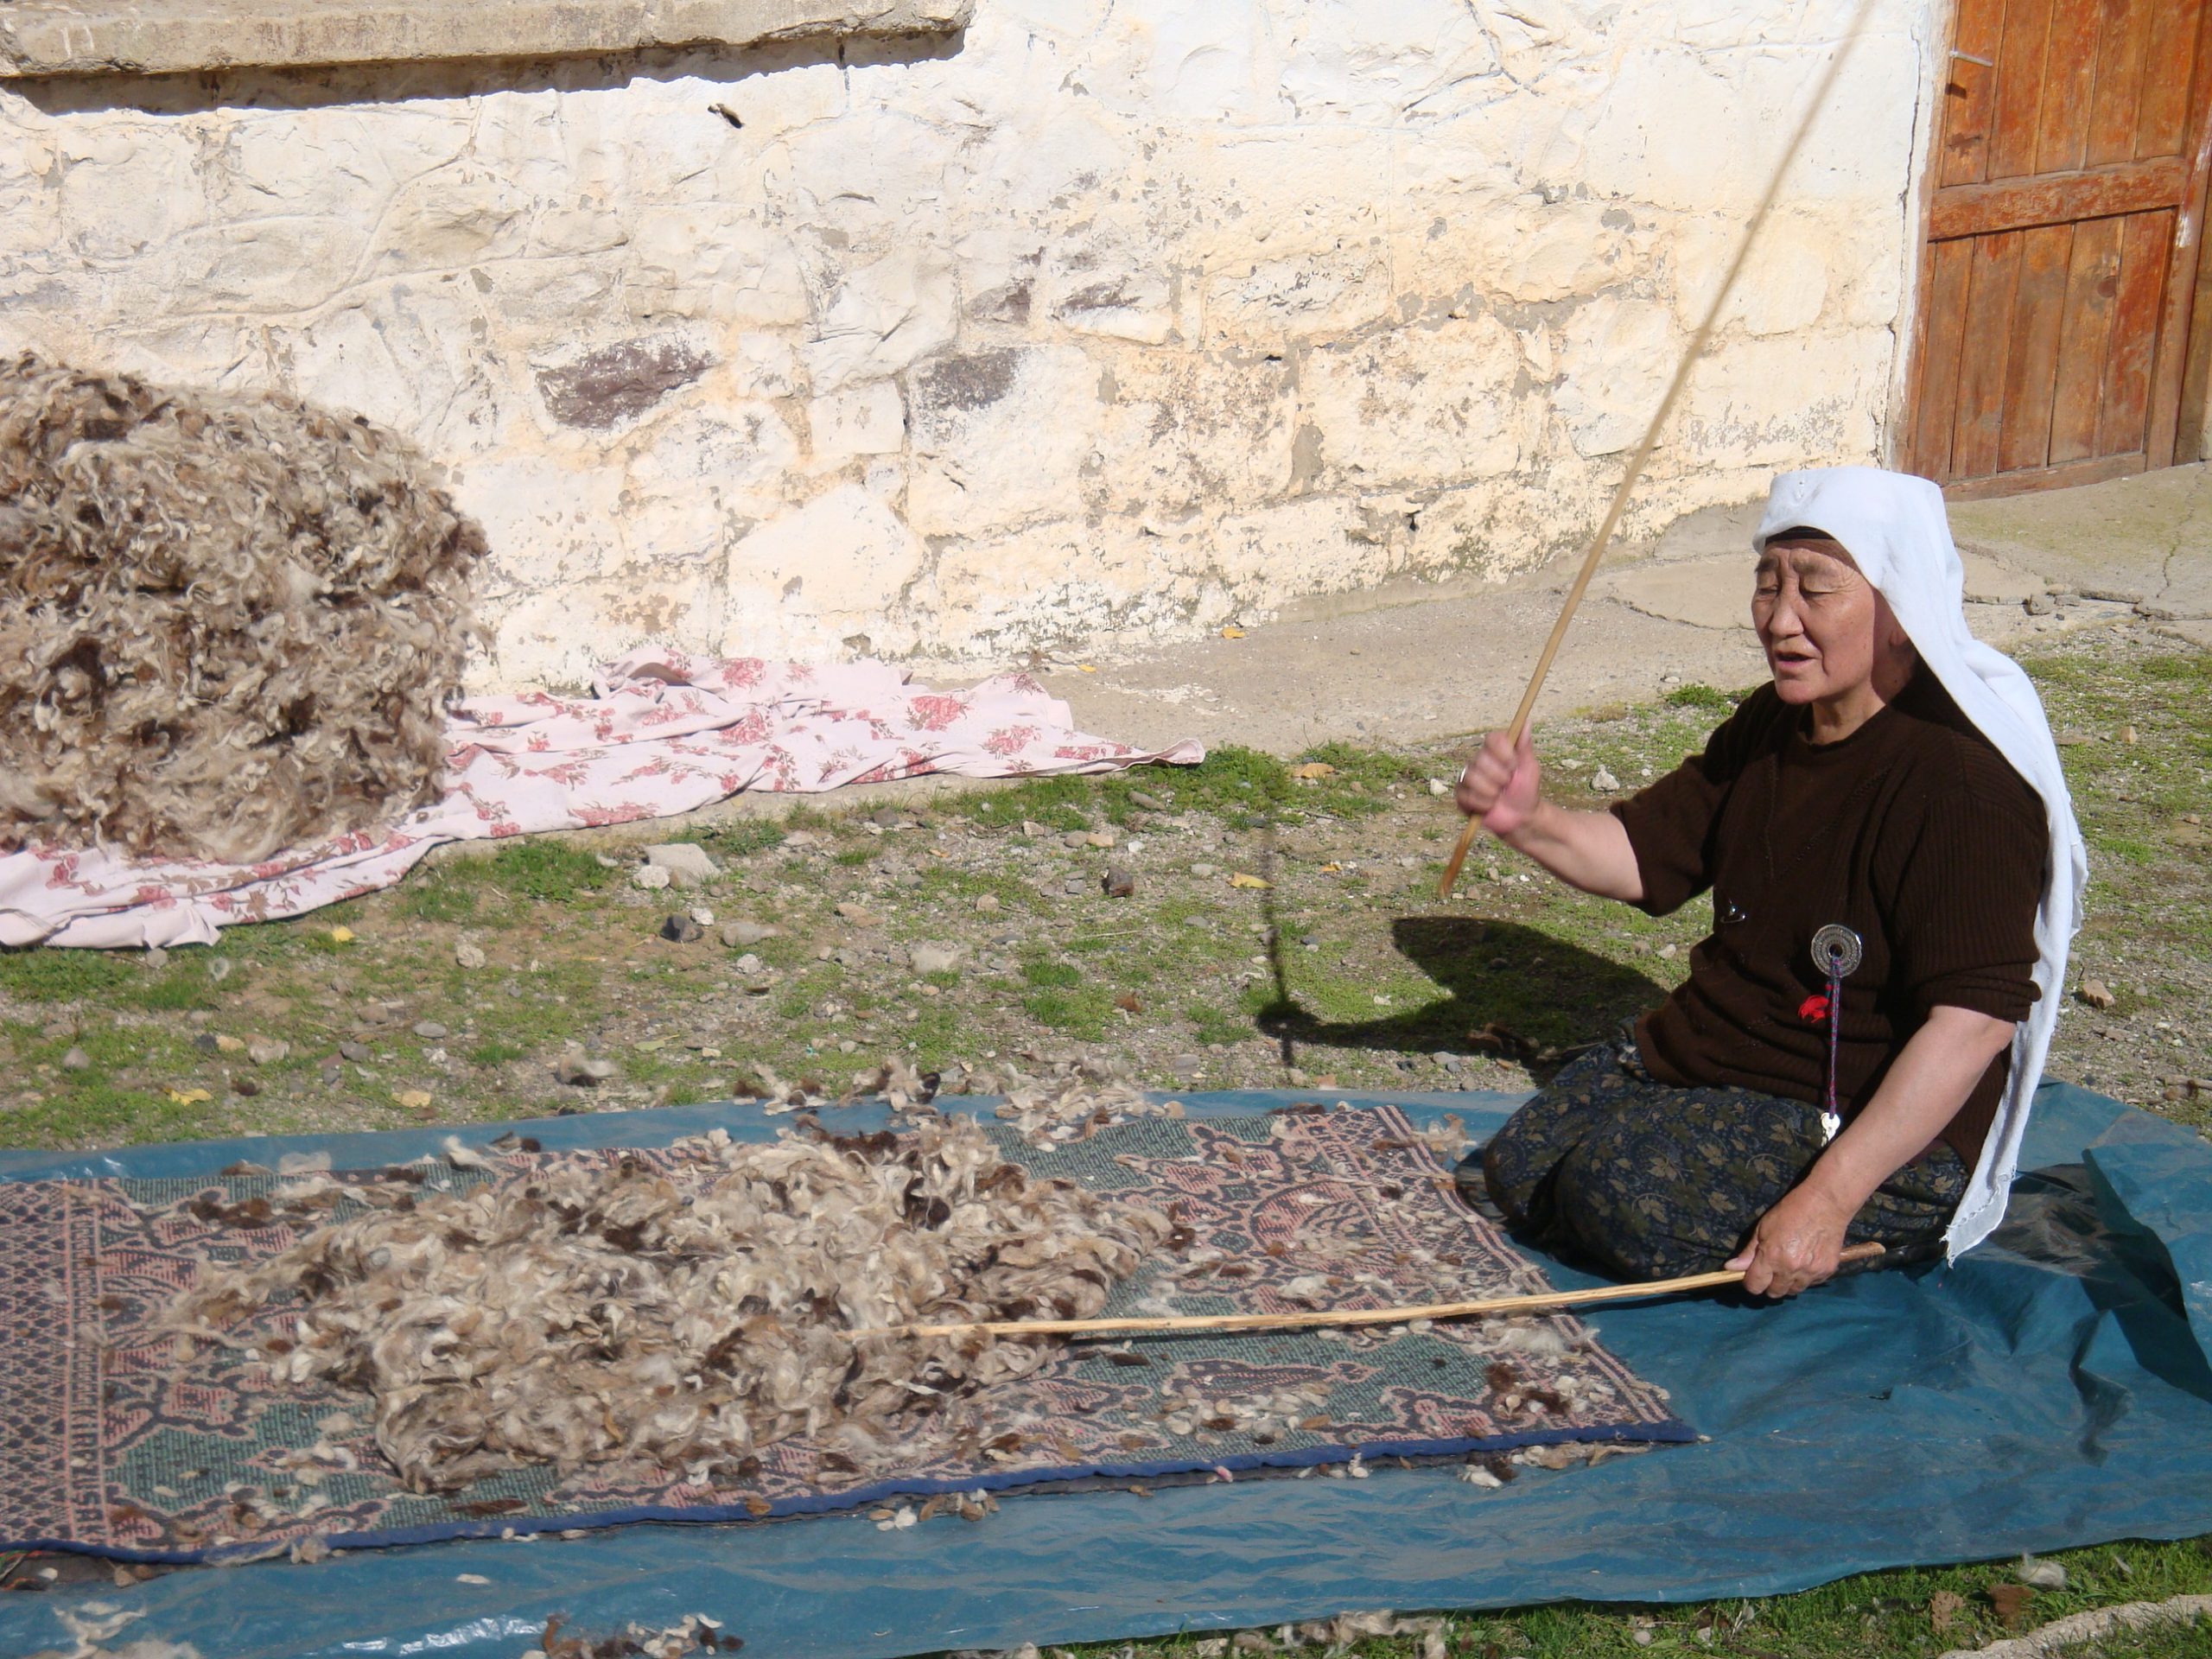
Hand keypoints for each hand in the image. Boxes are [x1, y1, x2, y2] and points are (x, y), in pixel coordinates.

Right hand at [1454, 729, 1540, 836]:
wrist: (1520, 817)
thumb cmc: (1526, 791)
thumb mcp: (1530, 768)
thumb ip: (1525, 746)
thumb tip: (1526, 722)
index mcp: (1496, 751)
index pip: (1492, 739)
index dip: (1503, 753)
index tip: (1514, 765)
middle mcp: (1479, 760)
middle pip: (1481, 759)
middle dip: (1500, 777)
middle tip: (1507, 785)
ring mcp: (1468, 777)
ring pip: (1473, 778)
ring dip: (1492, 792)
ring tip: (1499, 797)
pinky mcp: (1461, 795)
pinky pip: (1467, 796)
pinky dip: (1483, 804)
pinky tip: (1490, 805)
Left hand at [1726, 1185, 1852, 1298]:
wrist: (1826, 1204)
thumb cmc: (1790, 1212)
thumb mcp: (1763, 1227)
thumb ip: (1749, 1252)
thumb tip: (1730, 1267)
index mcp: (1771, 1257)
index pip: (1755, 1286)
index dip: (1751, 1283)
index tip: (1753, 1276)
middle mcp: (1791, 1269)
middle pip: (1775, 1292)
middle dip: (1769, 1284)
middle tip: (1772, 1270)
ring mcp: (1811, 1272)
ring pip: (1794, 1291)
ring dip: (1788, 1283)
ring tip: (1790, 1265)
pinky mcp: (1827, 1271)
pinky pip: (1811, 1284)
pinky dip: (1806, 1278)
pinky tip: (1805, 1262)